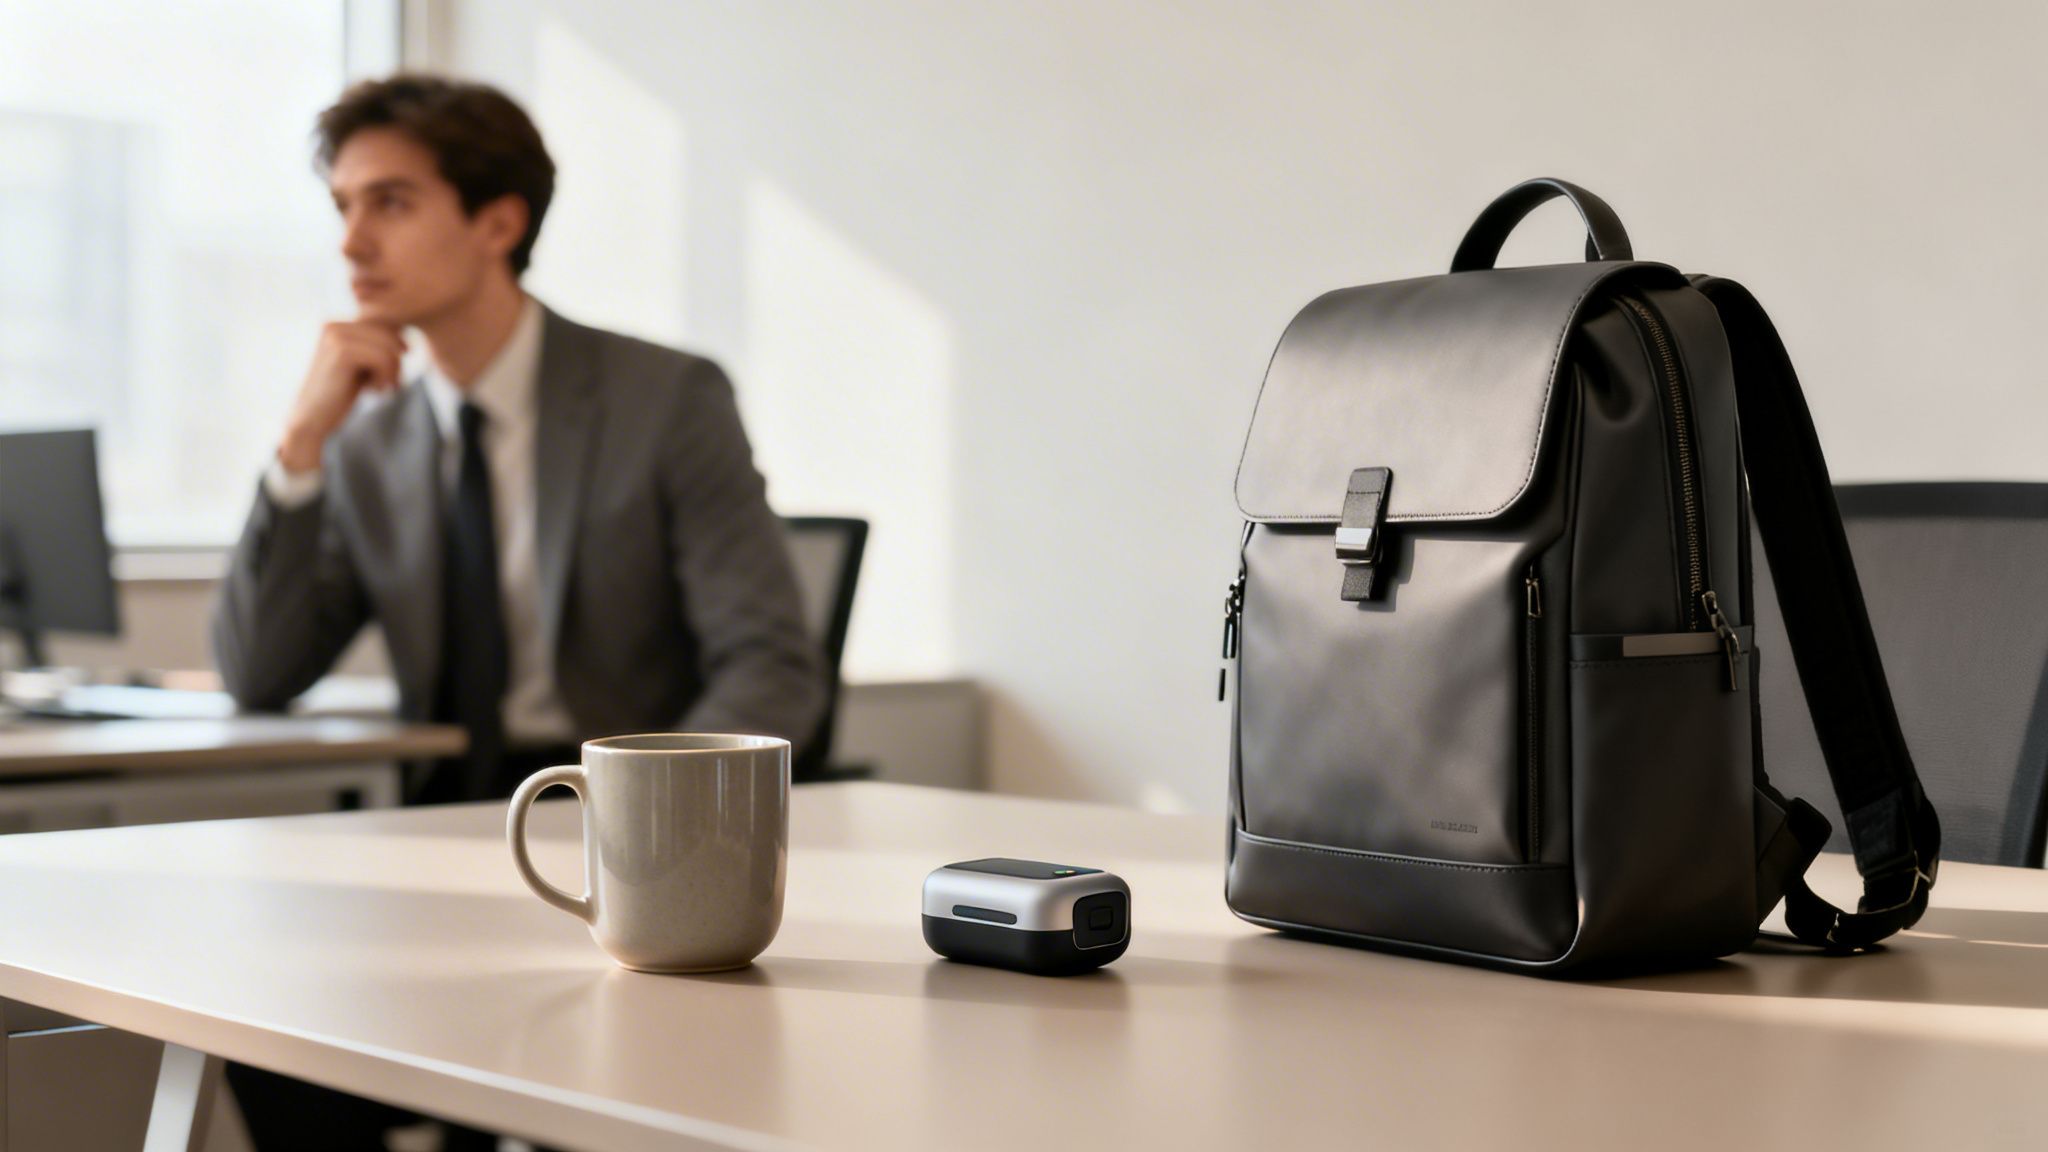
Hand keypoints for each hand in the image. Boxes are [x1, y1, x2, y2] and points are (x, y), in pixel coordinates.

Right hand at [277, 320, 407, 472]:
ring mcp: (335, 336)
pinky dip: (386, 376)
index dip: (396, 350)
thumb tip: (405, 334)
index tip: (392, 375)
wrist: (311, 419)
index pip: (382, 326)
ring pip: (388, 346)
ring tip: (383, 388)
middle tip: (392, 384)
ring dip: (394, 370)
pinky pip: (383, 358)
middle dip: (396, 360)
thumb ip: (374, 347)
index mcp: (336, 325)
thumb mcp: (360, 366)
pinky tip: (375, 390)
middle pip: (388, 333)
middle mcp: (333, 325)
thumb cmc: (338, 394)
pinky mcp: (341, 352)